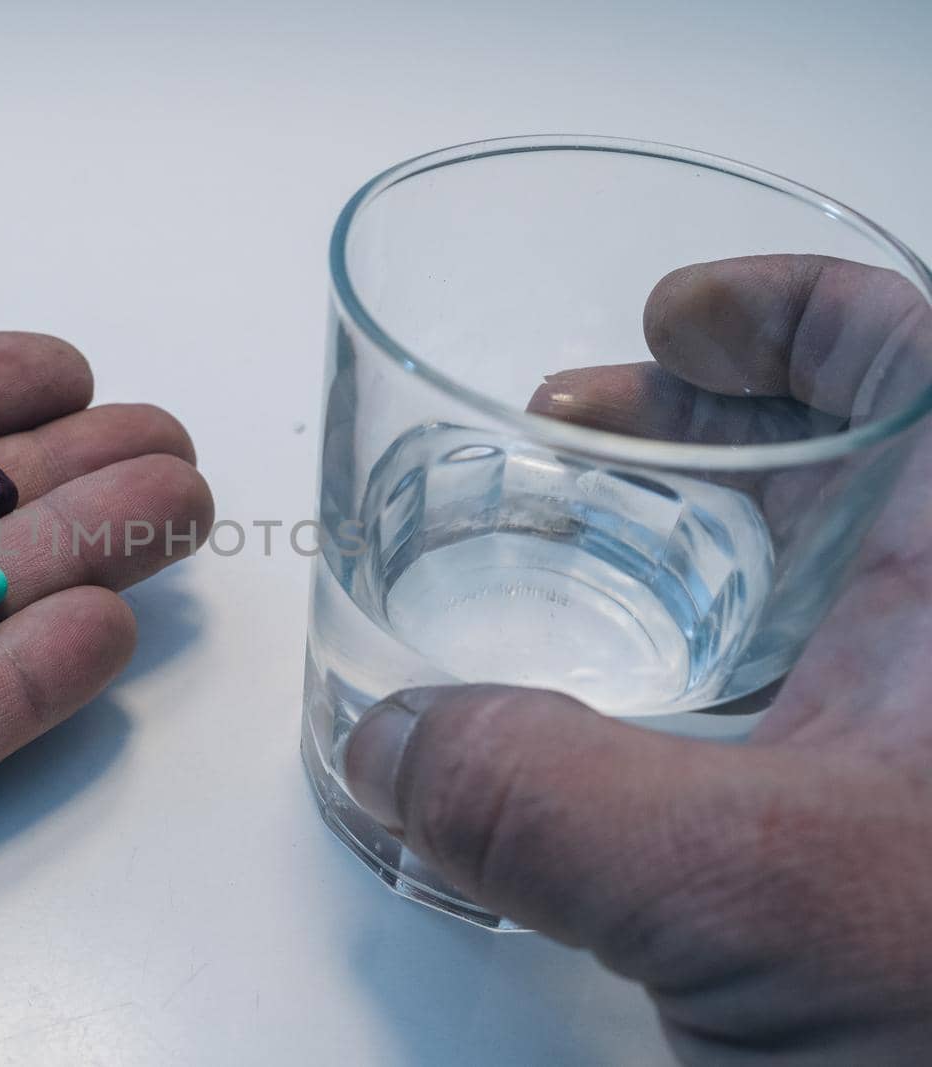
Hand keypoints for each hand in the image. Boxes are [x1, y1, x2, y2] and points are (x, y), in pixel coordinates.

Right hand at [346, 255, 931, 1063]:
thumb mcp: (744, 888)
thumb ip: (539, 797)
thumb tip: (391, 738)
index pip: (905, 349)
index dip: (779, 305)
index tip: (663, 315)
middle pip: (852, 449)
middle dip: (697, 417)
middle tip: (576, 422)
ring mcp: (926, 742)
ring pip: (823, 578)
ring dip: (693, 539)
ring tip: (572, 541)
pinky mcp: (892, 830)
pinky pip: (794, 698)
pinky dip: (698, 669)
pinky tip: (618, 717)